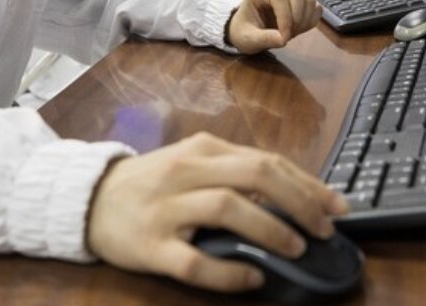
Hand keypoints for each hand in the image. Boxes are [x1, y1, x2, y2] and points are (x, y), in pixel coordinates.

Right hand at [86, 132, 348, 292]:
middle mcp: (187, 172)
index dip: (307, 184)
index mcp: (204, 149)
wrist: (87, 198)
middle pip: (254, 176)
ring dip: (270, 229)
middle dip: (299, 201)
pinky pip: (193, 261)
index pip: (267, 161)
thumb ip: (234, 173)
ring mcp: (167, 208)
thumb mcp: (193, 165)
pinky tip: (253, 276)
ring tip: (297, 249)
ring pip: (227, 209)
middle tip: (325, 229)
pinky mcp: (150, 245)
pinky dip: (228, 270)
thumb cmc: (152, 183)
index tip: (337, 206)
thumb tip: (292, 196)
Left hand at [225, 0, 321, 53]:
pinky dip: (311, 19)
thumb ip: (264, 39)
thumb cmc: (244, 31)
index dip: (285, 17)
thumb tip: (283, 40)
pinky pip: (314, 6)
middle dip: (297, 17)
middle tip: (290, 34)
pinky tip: (300, 29)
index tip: (284, 38)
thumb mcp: (248, 39)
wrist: (246, 29)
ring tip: (292, 32)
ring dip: (305, 19)